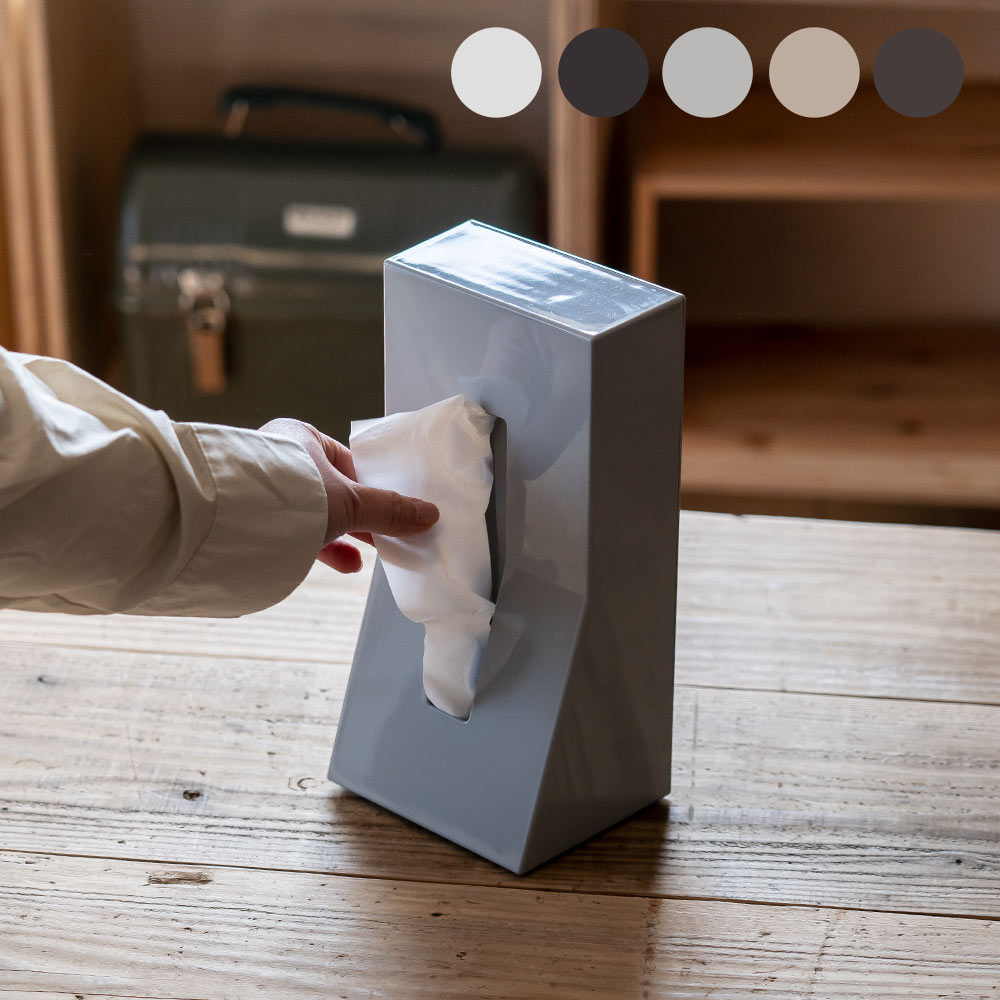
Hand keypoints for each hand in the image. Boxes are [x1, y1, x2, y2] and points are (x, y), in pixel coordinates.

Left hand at [259, 418, 438, 573]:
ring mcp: (262, 490)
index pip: (348, 462)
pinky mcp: (250, 519)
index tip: (391, 511)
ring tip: (361, 559)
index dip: (371, 488)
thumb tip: (427, 514)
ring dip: (338, 537)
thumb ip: (388, 509)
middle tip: (381, 537)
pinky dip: (316, 547)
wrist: (228, 520)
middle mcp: (280, 457)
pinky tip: (340, 562)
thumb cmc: (290, 493)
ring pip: (312, 515)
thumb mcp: (350, 502)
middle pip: (331, 491)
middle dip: (356, 518)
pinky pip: (291, 532)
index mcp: (302, 437)